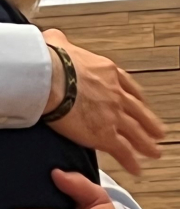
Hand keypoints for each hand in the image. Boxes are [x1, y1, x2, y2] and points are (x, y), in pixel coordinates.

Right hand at [42, 29, 164, 175]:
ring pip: (136, 133)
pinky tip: (136, 170)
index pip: (127, 86)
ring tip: (154, 153)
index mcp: (107, 72)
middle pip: (138, 111)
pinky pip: (123, 151)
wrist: (50, 77)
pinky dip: (131, 161)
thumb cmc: (51, 61)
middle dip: (149, 123)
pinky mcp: (104, 134)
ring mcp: (113, 115)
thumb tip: (53, 39)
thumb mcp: (58, 43)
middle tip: (157, 132)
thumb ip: (60, 42)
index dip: (135, 98)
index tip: (139, 104)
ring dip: (147, 145)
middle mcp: (115, 93)